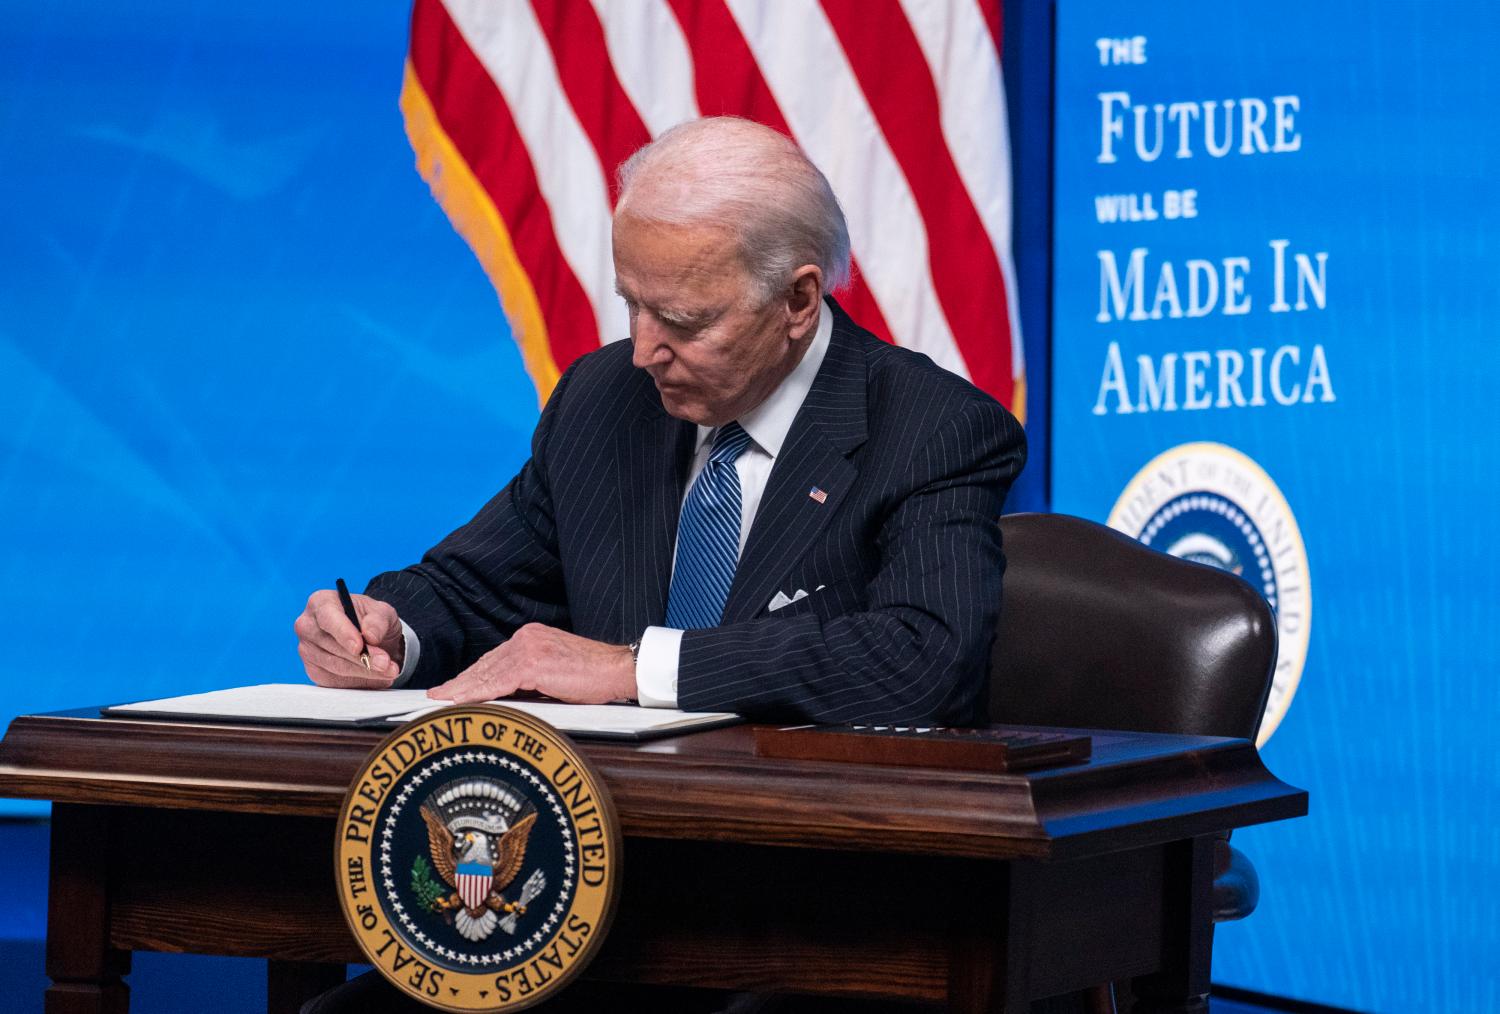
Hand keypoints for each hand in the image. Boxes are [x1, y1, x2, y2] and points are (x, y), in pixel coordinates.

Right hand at [294, 589, 404, 688]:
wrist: (370, 638)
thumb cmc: (370, 619)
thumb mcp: (382, 612)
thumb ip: (378, 620)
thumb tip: (370, 635)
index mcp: (321, 603)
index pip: (328, 618)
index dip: (343, 633)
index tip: (359, 647)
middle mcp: (308, 626)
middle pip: (333, 646)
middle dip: (363, 657)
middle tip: (385, 662)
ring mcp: (307, 650)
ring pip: (336, 666)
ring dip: (365, 671)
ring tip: (388, 669)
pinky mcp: (314, 671)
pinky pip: (335, 680)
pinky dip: (359, 680)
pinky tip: (375, 676)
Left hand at [428, 623, 634, 704]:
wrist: (618, 670)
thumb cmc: (595, 675)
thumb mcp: (556, 671)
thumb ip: (531, 677)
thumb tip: (510, 695)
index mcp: (531, 637)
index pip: (494, 658)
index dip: (472, 674)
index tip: (455, 686)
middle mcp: (526, 637)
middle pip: (485, 664)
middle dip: (460, 682)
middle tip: (438, 695)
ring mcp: (529, 649)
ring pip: (487, 672)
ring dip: (463, 689)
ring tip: (443, 701)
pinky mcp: (534, 664)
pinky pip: (498, 682)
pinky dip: (478, 693)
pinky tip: (463, 701)